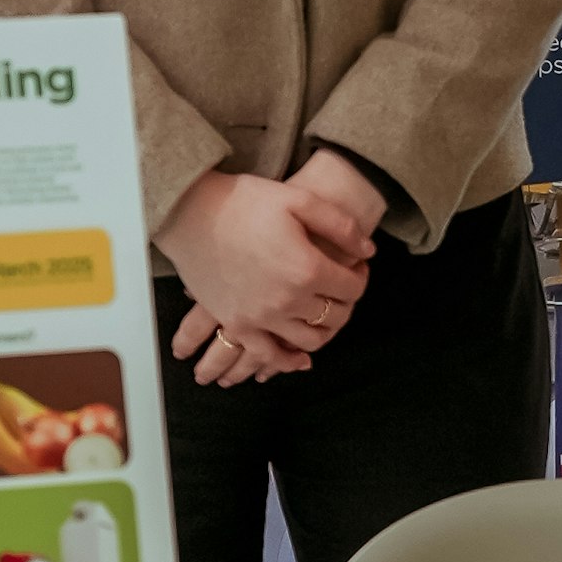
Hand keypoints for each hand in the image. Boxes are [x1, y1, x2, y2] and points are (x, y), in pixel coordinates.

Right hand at [156, 164, 376, 386]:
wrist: (192, 212)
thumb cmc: (246, 201)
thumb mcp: (300, 200)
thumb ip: (342, 226)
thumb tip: (369, 252)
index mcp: (307, 268)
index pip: (352, 288)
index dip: (360, 277)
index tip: (357, 267)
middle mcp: (287, 300)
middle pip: (335, 316)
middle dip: (346, 303)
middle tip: (342, 289)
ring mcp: (260, 317)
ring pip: (308, 341)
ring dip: (325, 331)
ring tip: (324, 315)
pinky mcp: (236, 323)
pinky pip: (268, 356)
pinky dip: (287, 362)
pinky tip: (299, 358)